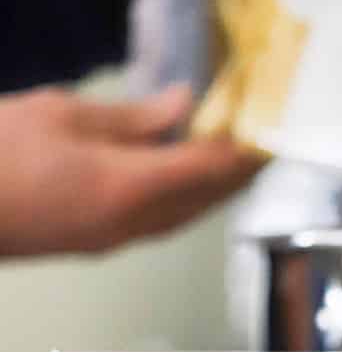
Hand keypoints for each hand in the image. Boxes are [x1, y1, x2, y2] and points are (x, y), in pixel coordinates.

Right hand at [0, 84, 262, 257]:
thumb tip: (182, 106)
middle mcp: (131, 224)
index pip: (207, 169)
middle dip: (238, 175)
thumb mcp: (61, 114)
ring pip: (184, 217)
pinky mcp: (98, 244)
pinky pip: (160, 223)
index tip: (271, 128)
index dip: (243, 150)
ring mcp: (114, 240)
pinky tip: (186, 182)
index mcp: (127, 188)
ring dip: (214, 193)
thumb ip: (129, 117)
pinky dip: (185, 201)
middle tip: (267, 145)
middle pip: (204, 201)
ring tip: (237, 163)